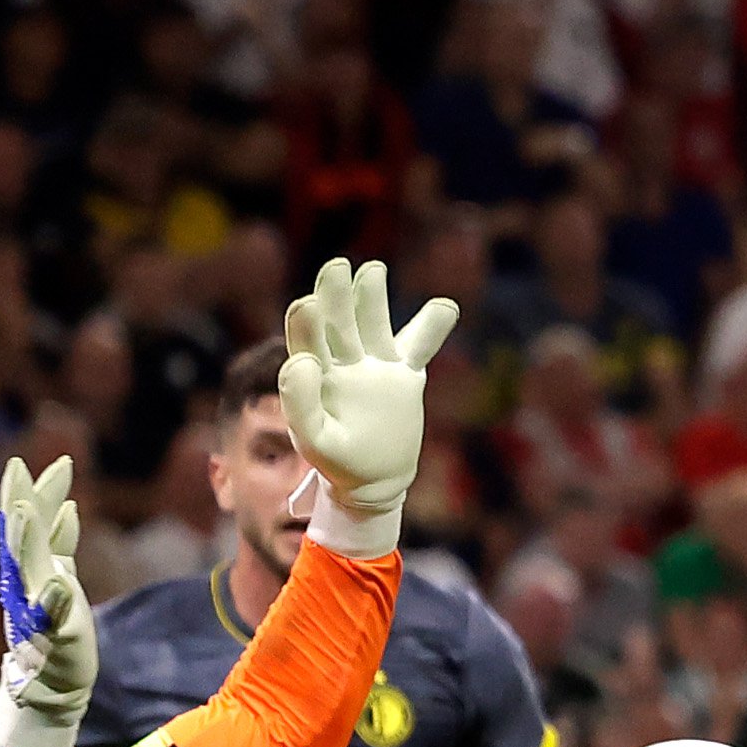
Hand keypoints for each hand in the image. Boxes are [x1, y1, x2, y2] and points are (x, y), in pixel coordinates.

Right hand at [0, 456, 96, 746]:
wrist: (52, 686)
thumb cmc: (55, 633)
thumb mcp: (58, 580)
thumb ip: (56, 547)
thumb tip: (63, 510)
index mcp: (30, 572)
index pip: (26, 526)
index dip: (26, 495)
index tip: (23, 463)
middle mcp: (28, 588)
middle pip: (22, 539)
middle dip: (21, 504)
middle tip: (18, 469)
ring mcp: (37, 612)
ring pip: (31, 572)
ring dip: (31, 542)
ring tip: (32, 510)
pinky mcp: (53, 639)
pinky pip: (51, 619)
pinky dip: (54, 601)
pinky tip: (61, 583)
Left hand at [278, 255, 458, 549]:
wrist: (373, 479)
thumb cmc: (338, 462)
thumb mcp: (314, 442)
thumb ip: (300, 404)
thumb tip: (303, 360)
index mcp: (315, 374)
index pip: (307, 337)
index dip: (307, 320)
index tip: (309, 305)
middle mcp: (343, 362)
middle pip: (339, 319)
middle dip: (336, 293)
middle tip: (337, 266)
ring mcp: (376, 365)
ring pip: (374, 322)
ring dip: (372, 295)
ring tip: (373, 271)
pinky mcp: (405, 375)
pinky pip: (420, 345)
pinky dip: (433, 325)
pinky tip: (446, 306)